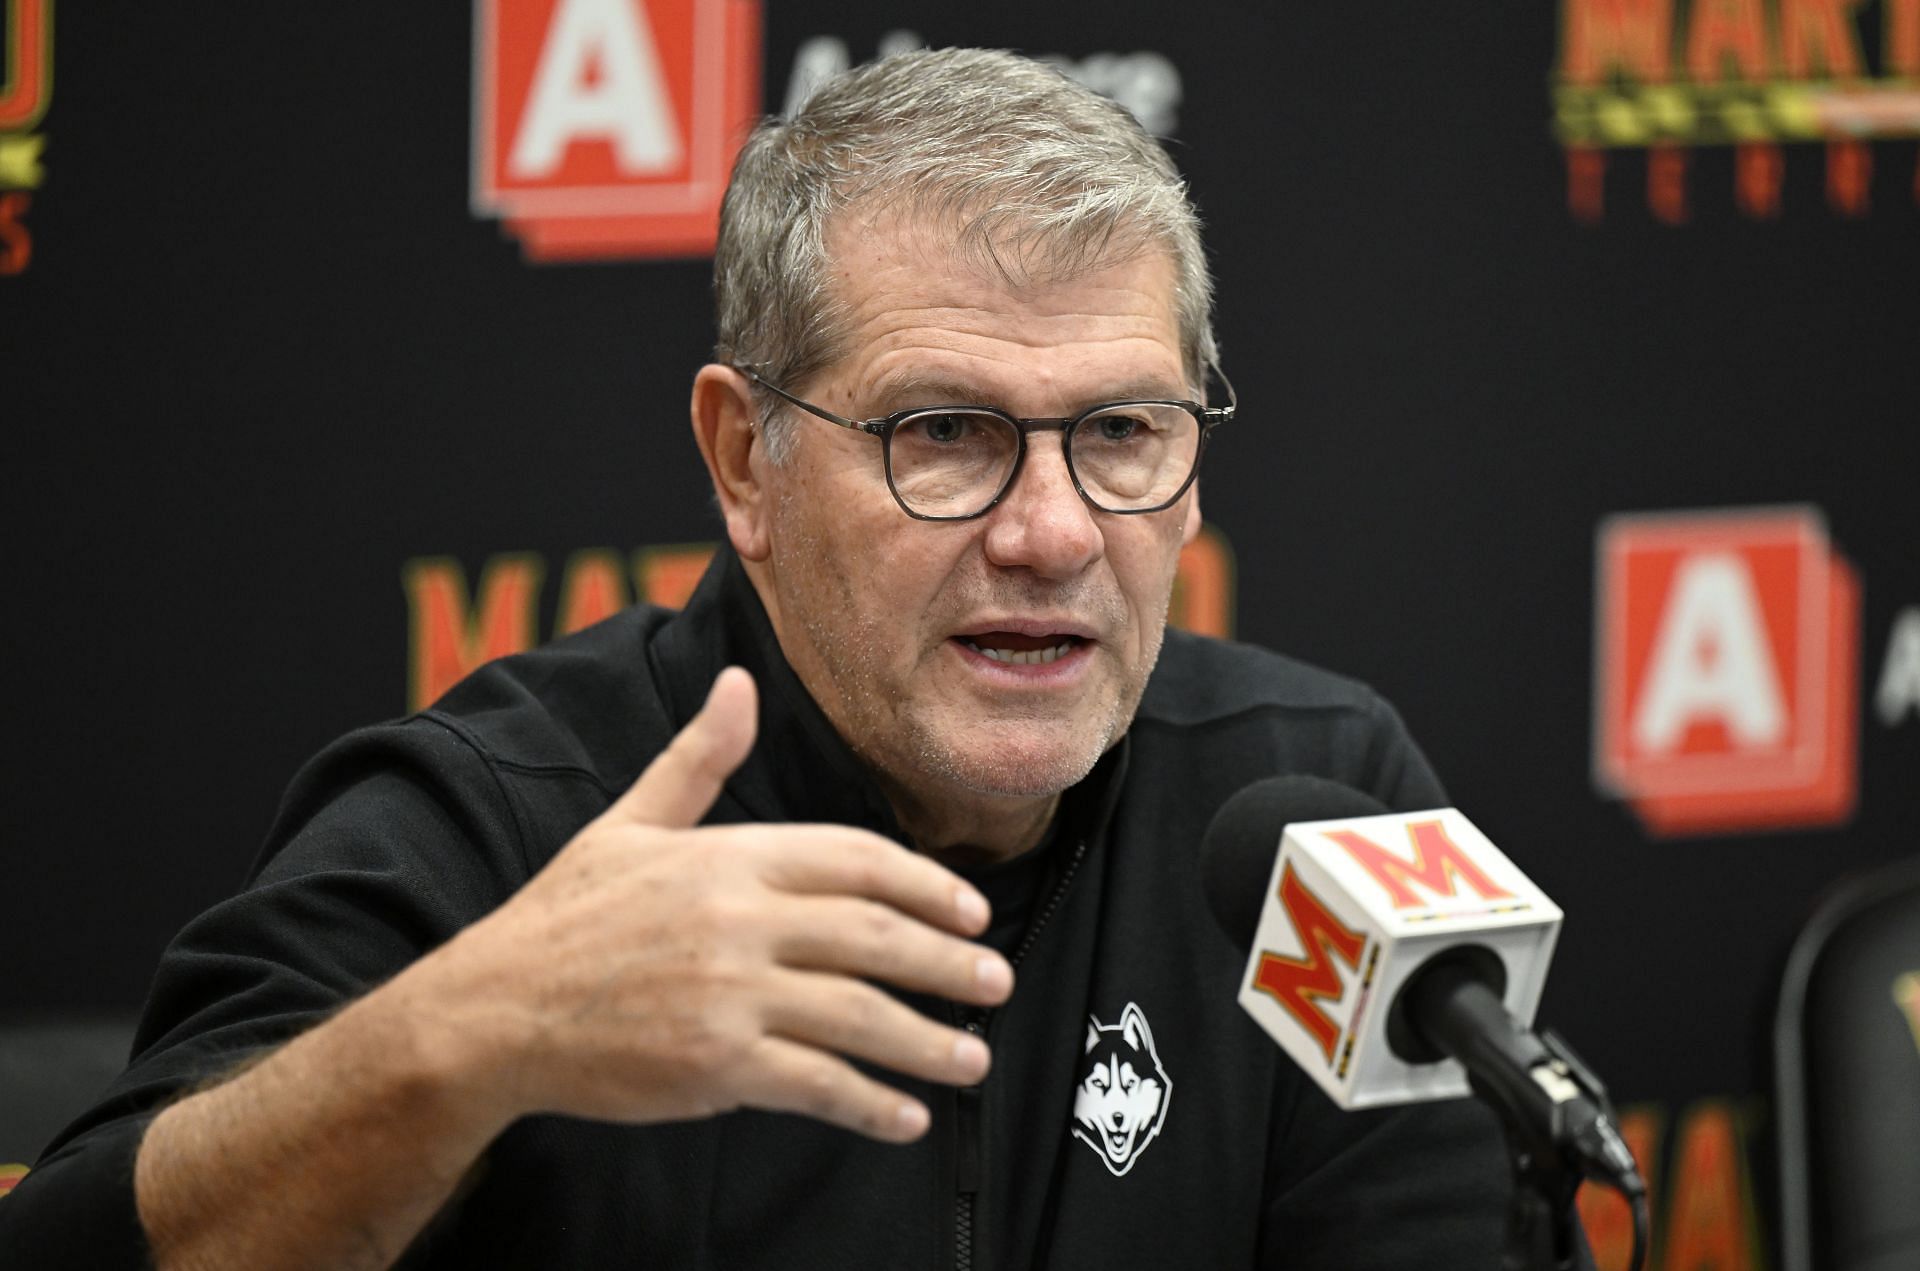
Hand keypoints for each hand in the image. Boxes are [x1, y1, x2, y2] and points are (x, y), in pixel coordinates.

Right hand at [403, 666, 1010, 1142]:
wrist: (492, 1011)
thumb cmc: (564, 917)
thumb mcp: (631, 822)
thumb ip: (699, 759)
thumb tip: (739, 682)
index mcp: (729, 856)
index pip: (857, 859)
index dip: (927, 885)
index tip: (973, 910)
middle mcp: (738, 920)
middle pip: (875, 935)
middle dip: (949, 961)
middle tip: (998, 982)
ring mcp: (728, 995)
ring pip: (859, 1014)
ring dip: (928, 1039)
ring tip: (974, 1057)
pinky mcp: (714, 1065)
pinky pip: (816, 1085)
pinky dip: (870, 1103)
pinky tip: (907, 1117)